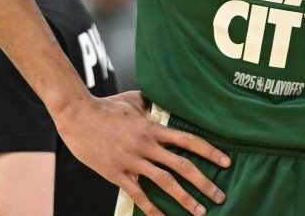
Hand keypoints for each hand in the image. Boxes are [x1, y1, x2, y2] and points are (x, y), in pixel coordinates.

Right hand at [57, 91, 230, 215]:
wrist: (78, 116)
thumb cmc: (106, 106)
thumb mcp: (134, 99)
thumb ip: (153, 104)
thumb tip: (165, 104)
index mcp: (153, 128)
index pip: (188, 140)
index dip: (209, 151)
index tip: (226, 162)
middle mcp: (147, 146)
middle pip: (182, 166)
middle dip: (204, 183)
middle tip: (220, 195)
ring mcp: (133, 161)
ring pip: (165, 183)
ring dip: (185, 199)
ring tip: (200, 211)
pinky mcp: (118, 174)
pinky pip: (138, 195)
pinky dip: (151, 209)